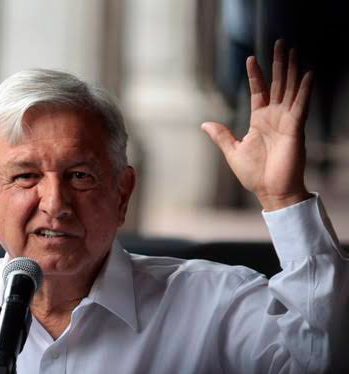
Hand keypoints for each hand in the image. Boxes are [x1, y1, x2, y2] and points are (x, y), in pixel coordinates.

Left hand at [202, 40, 312, 210]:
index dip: (256, 75)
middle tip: (280, 44)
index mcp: (259, 121)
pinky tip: (307, 75)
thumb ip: (221, 136)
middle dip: (278, 64)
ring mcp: (286, 121)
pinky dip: (304, 91)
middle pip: (277, 85)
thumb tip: (204, 124)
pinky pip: (301, 106)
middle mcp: (275, 117)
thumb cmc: (254, 174)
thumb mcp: (233, 151)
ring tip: (293, 51)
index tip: (252, 58)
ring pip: (290, 90)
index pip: (258, 91)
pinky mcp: (296, 129)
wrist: (270, 191)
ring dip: (292, 71)